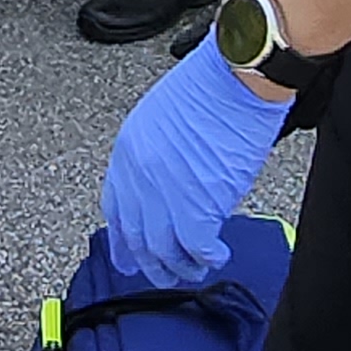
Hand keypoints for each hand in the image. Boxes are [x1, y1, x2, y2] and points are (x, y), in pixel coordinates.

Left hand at [97, 48, 289, 286]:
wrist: (235, 76)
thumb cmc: (209, 85)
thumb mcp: (161, 118)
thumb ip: (155, 158)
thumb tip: (166, 190)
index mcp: (128, 151)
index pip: (116, 209)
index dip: (123, 240)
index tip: (130, 256)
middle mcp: (139, 176)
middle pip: (137, 237)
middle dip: (152, 263)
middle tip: (167, 274)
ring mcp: (166, 192)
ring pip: (164, 250)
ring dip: (181, 267)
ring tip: (196, 268)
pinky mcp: (198, 204)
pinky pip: (196, 247)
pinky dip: (207, 257)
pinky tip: (217, 256)